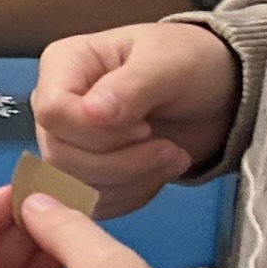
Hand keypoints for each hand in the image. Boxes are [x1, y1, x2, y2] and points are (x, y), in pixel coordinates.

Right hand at [29, 20, 237, 216]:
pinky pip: (91, 203)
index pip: (53, 112)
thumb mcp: (169, 64)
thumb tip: (91, 113)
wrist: (212, 96)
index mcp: (63, 64)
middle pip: (60, 156)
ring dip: (132, 180)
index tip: (144, 125)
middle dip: (121, 162)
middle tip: (168, 148)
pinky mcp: (82, 174)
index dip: (97, 131)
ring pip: (73, 185)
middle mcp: (55, 105)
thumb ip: (131, 87)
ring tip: (173, 157)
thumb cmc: (188, 64)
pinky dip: (132, 195)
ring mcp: (65, 142)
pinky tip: (158, 172)